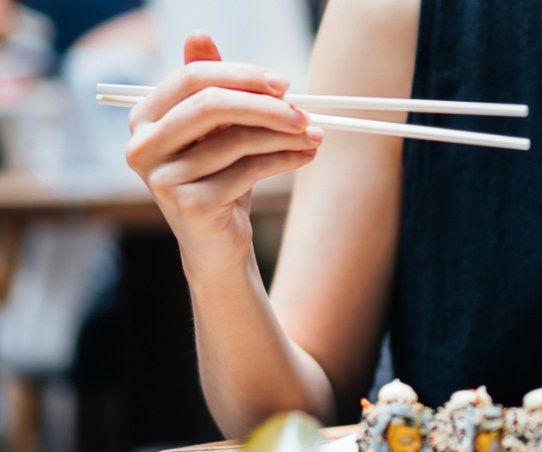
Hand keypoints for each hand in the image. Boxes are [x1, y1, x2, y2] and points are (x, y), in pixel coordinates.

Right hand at [126, 32, 323, 281]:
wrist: (216, 243)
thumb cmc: (217, 177)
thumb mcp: (214, 130)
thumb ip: (211, 86)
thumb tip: (199, 34)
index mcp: (144, 118)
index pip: (192, 79)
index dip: (241, 75)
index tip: (285, 83)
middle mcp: (142, 146)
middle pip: (210, 106)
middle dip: (265, 105)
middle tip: (304, 111)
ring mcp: (162, 178)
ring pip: (235, 140)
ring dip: (284, 135)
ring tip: (315, 135)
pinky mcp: (189, 205)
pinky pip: (247, 171)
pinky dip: (284, 160)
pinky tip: (306, 156)